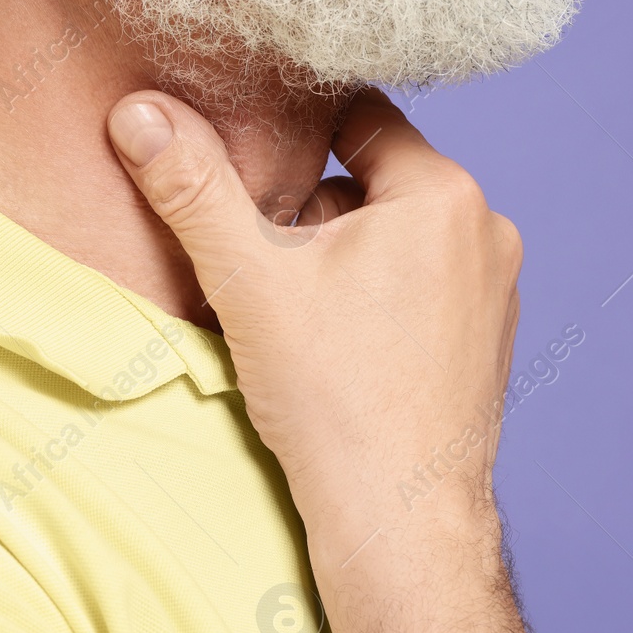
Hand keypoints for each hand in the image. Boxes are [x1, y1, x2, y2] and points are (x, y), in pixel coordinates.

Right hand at [107, 89, 521, 559]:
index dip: (295, 131)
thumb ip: (192, 187)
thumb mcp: (247, 279)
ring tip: (295, 312)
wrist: (398, 520)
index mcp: (442, 194)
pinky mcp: (486, 343)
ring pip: (396, 241)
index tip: (251, 159)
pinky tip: (335, 348)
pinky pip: (421, 291)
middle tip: (262, 259)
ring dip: (343, 258)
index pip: (361, 116)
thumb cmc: (333, 400)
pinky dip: (376, 301)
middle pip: (374, 183)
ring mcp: (495, 292)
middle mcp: (487, 232)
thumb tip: (136, 112)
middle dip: (312, 210)